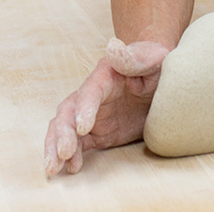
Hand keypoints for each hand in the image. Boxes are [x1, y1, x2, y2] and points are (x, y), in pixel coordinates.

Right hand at [44, 39, 169, 175]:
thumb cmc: (157, 66)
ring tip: (53, 168)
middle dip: (62, 132)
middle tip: (62, 153)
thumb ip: (135, 56)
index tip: (83, 128)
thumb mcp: (154, 58)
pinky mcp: (96, 132)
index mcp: (106, 75)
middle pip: (69, 110)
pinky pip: (77, 143)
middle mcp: (92, 94)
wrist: (161, 81)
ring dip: (56, 145)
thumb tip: (113, 46)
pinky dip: (70, 155)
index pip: (90, 90)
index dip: (84, 108)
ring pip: (65, 127)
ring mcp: (92, 114)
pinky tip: (70, 168)